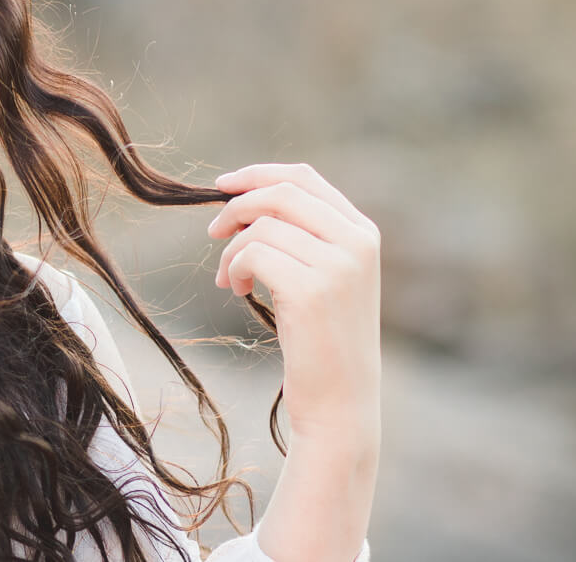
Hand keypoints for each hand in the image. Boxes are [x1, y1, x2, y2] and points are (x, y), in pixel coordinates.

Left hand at [208, 163, 380, 443]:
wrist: (341, 402)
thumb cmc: (322, 340)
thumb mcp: (324, 276)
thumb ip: (303, 235)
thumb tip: (244, 198)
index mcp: (362, 232)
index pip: (304, 178)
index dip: (257, 174)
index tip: (223, 185)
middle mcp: (356, 242)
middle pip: (281, 192)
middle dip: (237, 204)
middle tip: (213, 231)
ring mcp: (338, 265)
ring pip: (261, 226)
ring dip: (231, 249)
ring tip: (229, 277)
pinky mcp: (312, 290)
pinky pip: (253, 253)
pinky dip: (233, 267)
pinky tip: (236, 289)